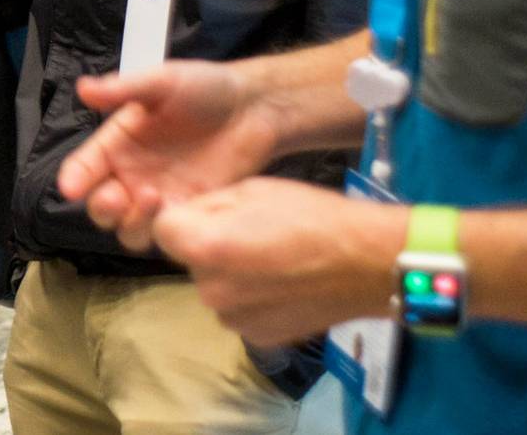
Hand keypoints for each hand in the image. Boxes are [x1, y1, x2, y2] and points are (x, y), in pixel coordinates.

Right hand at [57, 60, 280, 251]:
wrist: (253, 107)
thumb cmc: (205, 87)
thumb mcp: (162, 81)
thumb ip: (124, 88)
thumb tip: (84, 88)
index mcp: (118, 143)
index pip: (85, 166)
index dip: (75, 178)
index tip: (71, 187)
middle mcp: (132, 175)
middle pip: (101, 207)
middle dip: (101, 208)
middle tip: (115, 198)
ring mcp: (159, 198)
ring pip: (129, 229)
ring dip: (133, 222)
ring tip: (154, 198)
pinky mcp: (188, 214)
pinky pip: (167, 235)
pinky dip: (166, 231)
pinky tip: (178, 211)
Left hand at [153, 177, 406, 345]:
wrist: (364, 262)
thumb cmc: (311, 215)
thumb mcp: (254, 189)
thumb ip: (211, 205)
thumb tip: (186, 216)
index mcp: (207, 248)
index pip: (162, 230)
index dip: (182, 216)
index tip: (208, 211)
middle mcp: (211, 291)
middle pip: (192, 259)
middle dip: (210, 243)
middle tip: (252, 230)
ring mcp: (233, 320)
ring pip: (215, 285)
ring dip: (231, 272)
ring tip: (272, 256)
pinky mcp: (255, 338)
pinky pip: (239, 309)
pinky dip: (251, 296)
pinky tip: (282, 281)